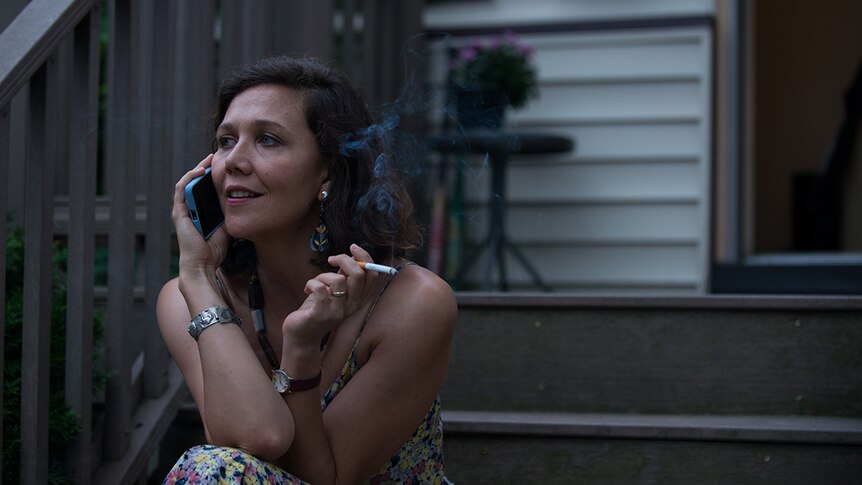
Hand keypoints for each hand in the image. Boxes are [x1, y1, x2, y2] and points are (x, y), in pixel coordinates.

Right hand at [172, 154, 229, 274]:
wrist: (203, 264)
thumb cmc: (214, 249)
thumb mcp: (226, 226)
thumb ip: (228, 213)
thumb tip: (240, 201)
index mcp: (199, 211)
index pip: (203, 189)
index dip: (211, 177)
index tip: (223, 167)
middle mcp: (189, 209)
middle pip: (195, 184)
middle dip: (205, 169)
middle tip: (216, 158)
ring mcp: (182, 210)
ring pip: (187, 183)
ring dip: (197, 170)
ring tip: (208, 160)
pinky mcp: (178, 212)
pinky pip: (182, 190)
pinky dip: (190, 178)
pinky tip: (200, 171)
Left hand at [282, 244, 380, 349]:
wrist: (302, 334)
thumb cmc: (317, 308)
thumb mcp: (335, 290)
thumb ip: (345, 276)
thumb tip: (353, 256)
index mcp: (359, 299)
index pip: (373, 275)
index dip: (365, 257)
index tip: (352, 248)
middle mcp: (352, 306)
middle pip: (359, 275)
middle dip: (344, 260)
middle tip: (332, 260)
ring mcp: (338, 312)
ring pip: (338, 280)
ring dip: (323, 275)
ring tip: (316, 283)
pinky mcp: (321, 314)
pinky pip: (319, 288)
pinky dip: (311, 283)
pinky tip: (307, 289)